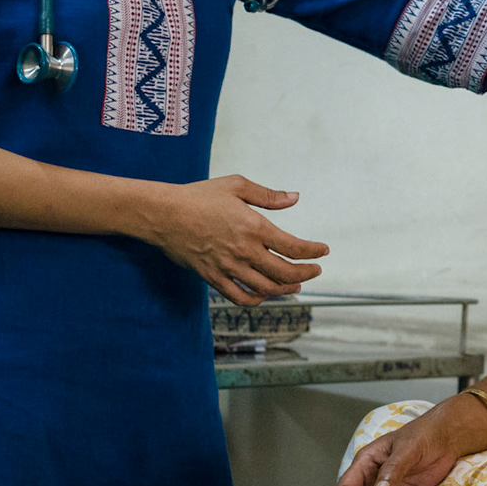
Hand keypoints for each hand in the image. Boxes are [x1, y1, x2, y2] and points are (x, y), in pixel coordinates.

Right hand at [146, 175, 326, 305]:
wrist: (163, 214)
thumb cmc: (199, 196)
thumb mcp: (237, 186)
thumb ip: (268, 195)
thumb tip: (295, 198)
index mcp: (253, 227)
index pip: (294, 247)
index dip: (314, 252)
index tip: (324, 251)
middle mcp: (244, 251)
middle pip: (285, 273)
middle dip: (306, 273)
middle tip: (316, 270)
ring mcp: (227, 267)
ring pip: (265, 288)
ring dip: (286, 289)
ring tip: (295, 285)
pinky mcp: (212, 277)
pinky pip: (239, 297)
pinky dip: (256, 299)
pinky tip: (264, 293)